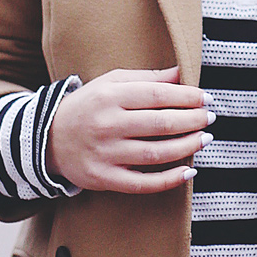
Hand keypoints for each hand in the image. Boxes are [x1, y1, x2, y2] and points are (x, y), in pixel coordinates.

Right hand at [47, 67, 212, 193]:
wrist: (47, 139)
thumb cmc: (87, 107)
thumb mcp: (110, 84)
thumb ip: (146, 79)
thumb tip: (182, 73)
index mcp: (109, 97)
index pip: (157, 95)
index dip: (187, 97)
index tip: (205, 98)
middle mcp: (107, 125)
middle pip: (161, 123)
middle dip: (192, 121)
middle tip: (209, 118)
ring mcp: (106, 154)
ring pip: (156, 153)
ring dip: (187, 147)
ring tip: (204, 139)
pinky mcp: (105, 178)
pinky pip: (143, 183)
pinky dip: (169, 179)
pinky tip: (189, 171)